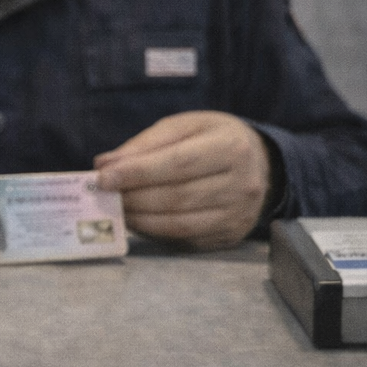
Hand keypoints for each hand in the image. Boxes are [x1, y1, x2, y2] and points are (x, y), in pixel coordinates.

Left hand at [95, 111, 270, 249]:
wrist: (263, 165)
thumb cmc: (213, 139)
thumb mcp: (184, 127)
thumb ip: (145, 144)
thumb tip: (105, 165)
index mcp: (231, 147)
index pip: (178, 163)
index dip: (138, 173)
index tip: (103, 178)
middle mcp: (242, 184)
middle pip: (178, 197)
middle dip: (133, 197)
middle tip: (103, 195)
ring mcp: (239, 215)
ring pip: (180, 224)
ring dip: (140, 219)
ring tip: (116, 208)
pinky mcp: (231, 236)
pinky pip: (186, 239)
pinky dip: (155, 232)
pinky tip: (137, 221)